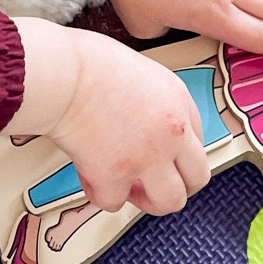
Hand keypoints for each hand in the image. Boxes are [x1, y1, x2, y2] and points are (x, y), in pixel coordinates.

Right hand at [7, 17, 211, 214]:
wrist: (64, 73)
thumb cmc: (88, 62)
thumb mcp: (140, 70)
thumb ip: (152, 99)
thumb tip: (145, 118)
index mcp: (178, 101)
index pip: (198, 139)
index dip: (179, 153)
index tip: (166, 157)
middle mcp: (171, 133)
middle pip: (197, 177)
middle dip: (178, 185)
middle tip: (159, 183)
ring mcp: (146, 158)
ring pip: (169, 201)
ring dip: (149, 200)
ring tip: (131, 190)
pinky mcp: (114, 176)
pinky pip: (114, 202)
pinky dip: (102, 193)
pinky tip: (93, 177)